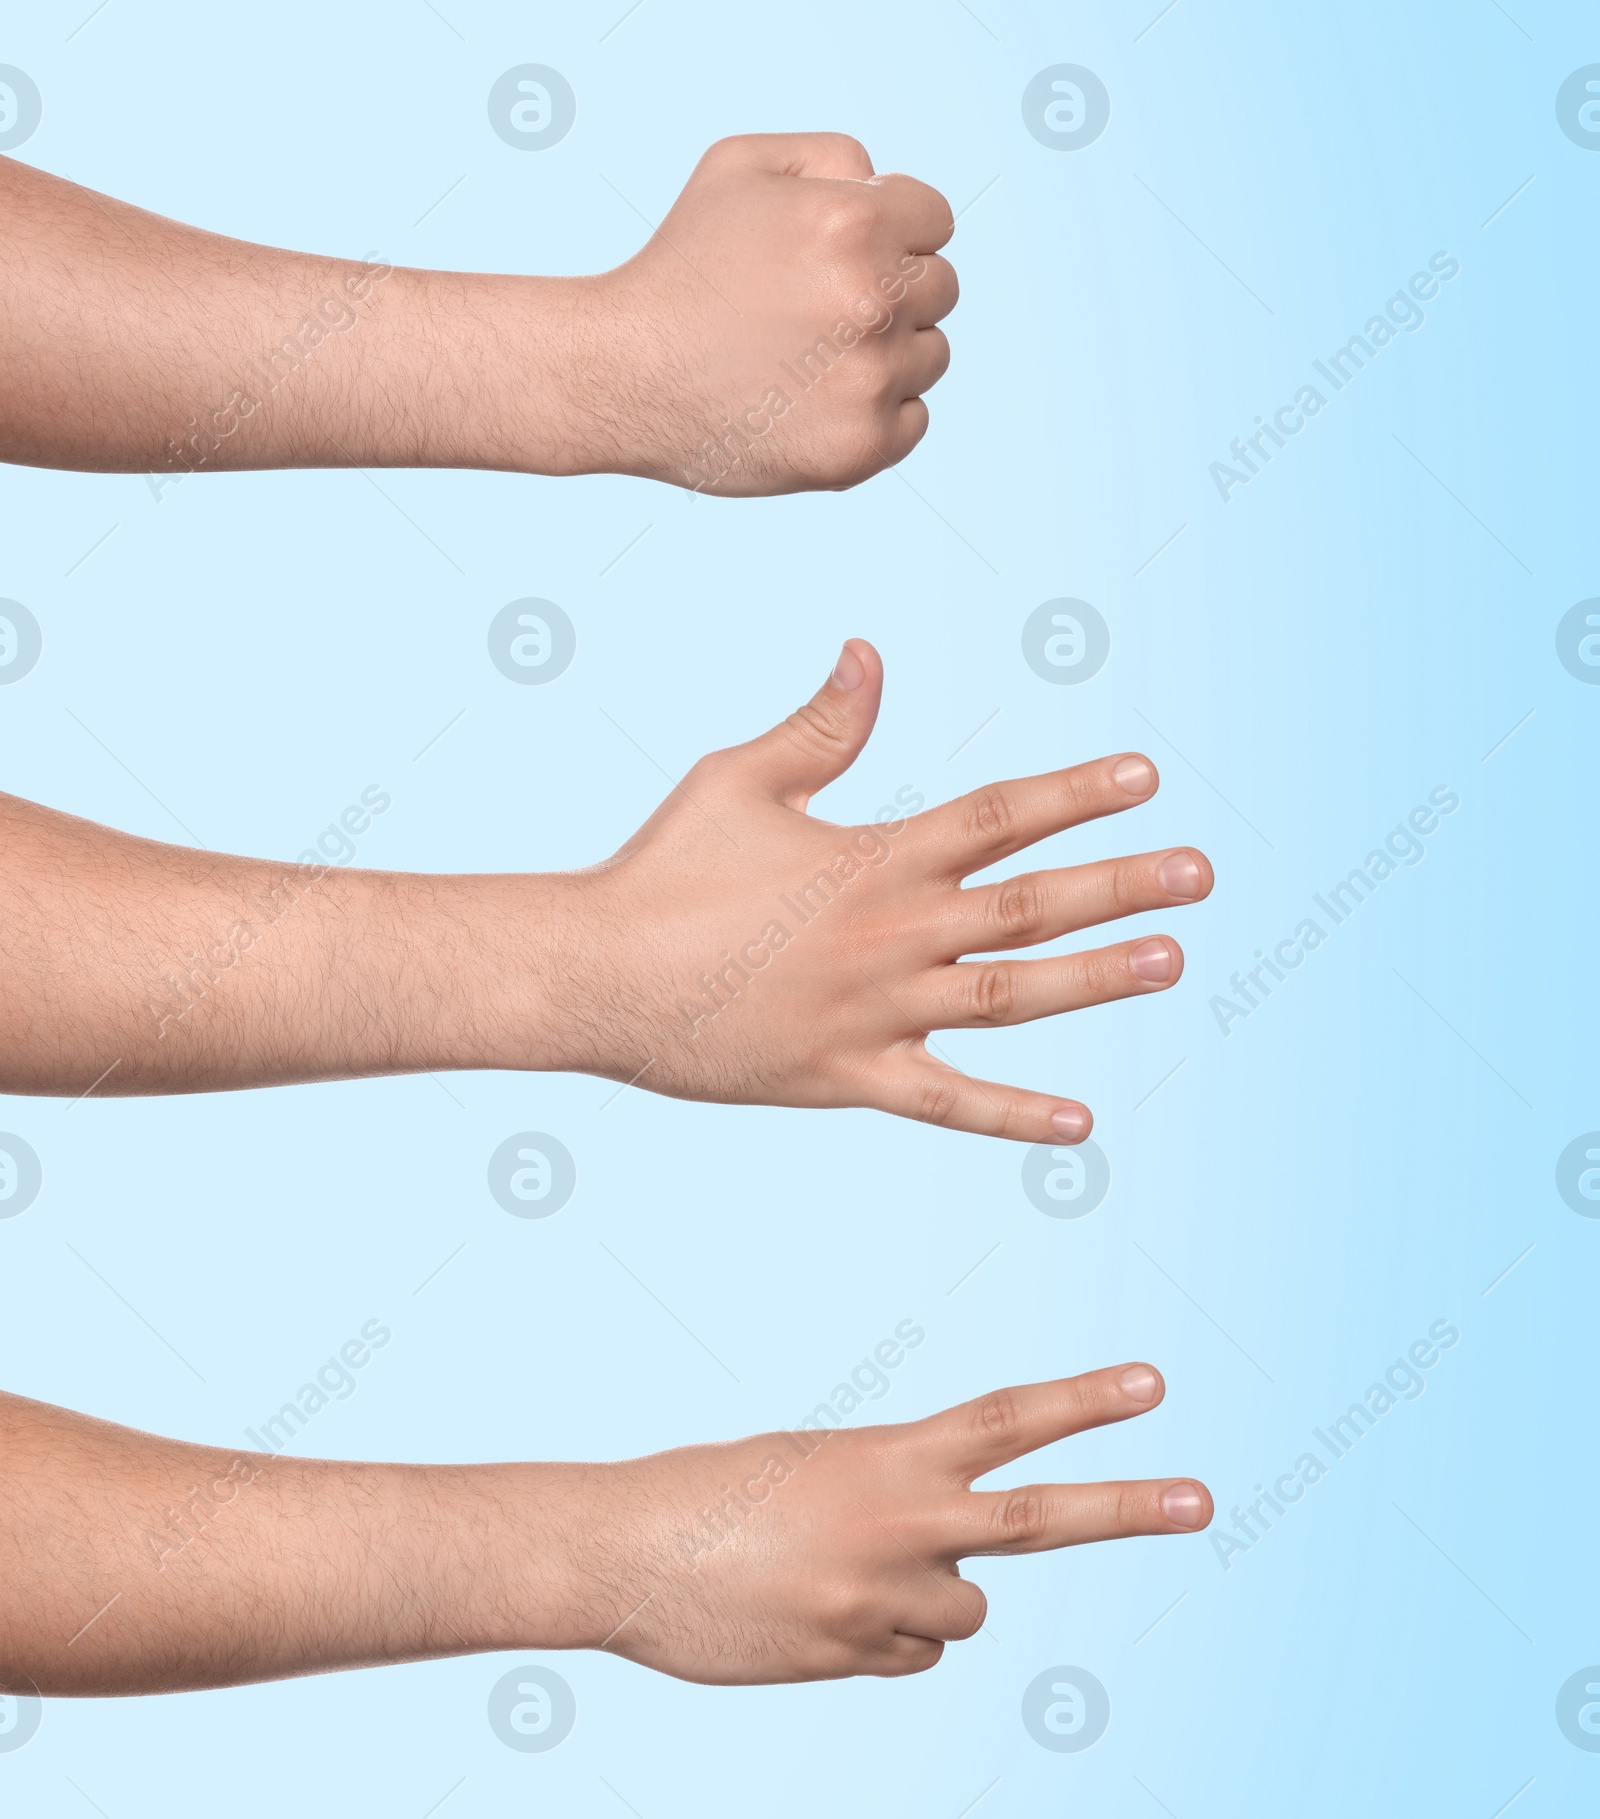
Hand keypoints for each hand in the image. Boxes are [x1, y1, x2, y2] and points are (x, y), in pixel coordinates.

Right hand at [532, 640, 1212, 1140]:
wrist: (594, 976)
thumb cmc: (661, 870)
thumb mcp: (739, 780)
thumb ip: (821, 727)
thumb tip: (870, 651)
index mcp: (874, 857)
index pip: (997, 815)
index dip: (1075, 792)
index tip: (1146, 776)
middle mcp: (891, 933)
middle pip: (1029, 904)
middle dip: (1121, 884)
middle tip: (1200, 874)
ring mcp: (876, 1011)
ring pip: (1008, 997)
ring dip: (1095, 980)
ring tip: (1170, 962)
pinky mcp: (847, 1078)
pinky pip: (946, 1102)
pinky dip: (1011, 1115)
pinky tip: (1080, 1121)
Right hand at [568, 1362, 1210, 1683]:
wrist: (627, 1554)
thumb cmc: (715, 1494)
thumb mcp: (815, 1465)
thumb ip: (896, 1501)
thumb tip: (957, 1574)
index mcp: (889, 1457)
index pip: (1006, 1420)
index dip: (1083, 1403)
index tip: (1152, 1385)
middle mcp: (902, 1526)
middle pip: (1040, 1517)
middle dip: (1127, 1506)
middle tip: (1204, 1499)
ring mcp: (884, 1600)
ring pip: (965, 1613)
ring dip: (927, 1598)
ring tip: (839, 1571)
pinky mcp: (856, 1659)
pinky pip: (910, 1655)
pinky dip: (881, 1637)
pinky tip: (816, 1612)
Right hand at [588, 133, 955, 493]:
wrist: (623, 375)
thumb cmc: (681, 268)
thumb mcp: (740, 167)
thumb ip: (836, 157)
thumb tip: (891, 190)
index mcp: (854, 222)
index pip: (936, 220)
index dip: (890, 231)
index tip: (839, 255)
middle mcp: (871, 302)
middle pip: (940, 288)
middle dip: (890, 291)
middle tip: (817, 309)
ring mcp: (870, 381)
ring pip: (930, 355)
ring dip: (886, 353)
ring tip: (809, 357)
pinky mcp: (860, 446)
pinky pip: (913, 419)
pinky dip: (876, 412)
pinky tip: (816, 401)